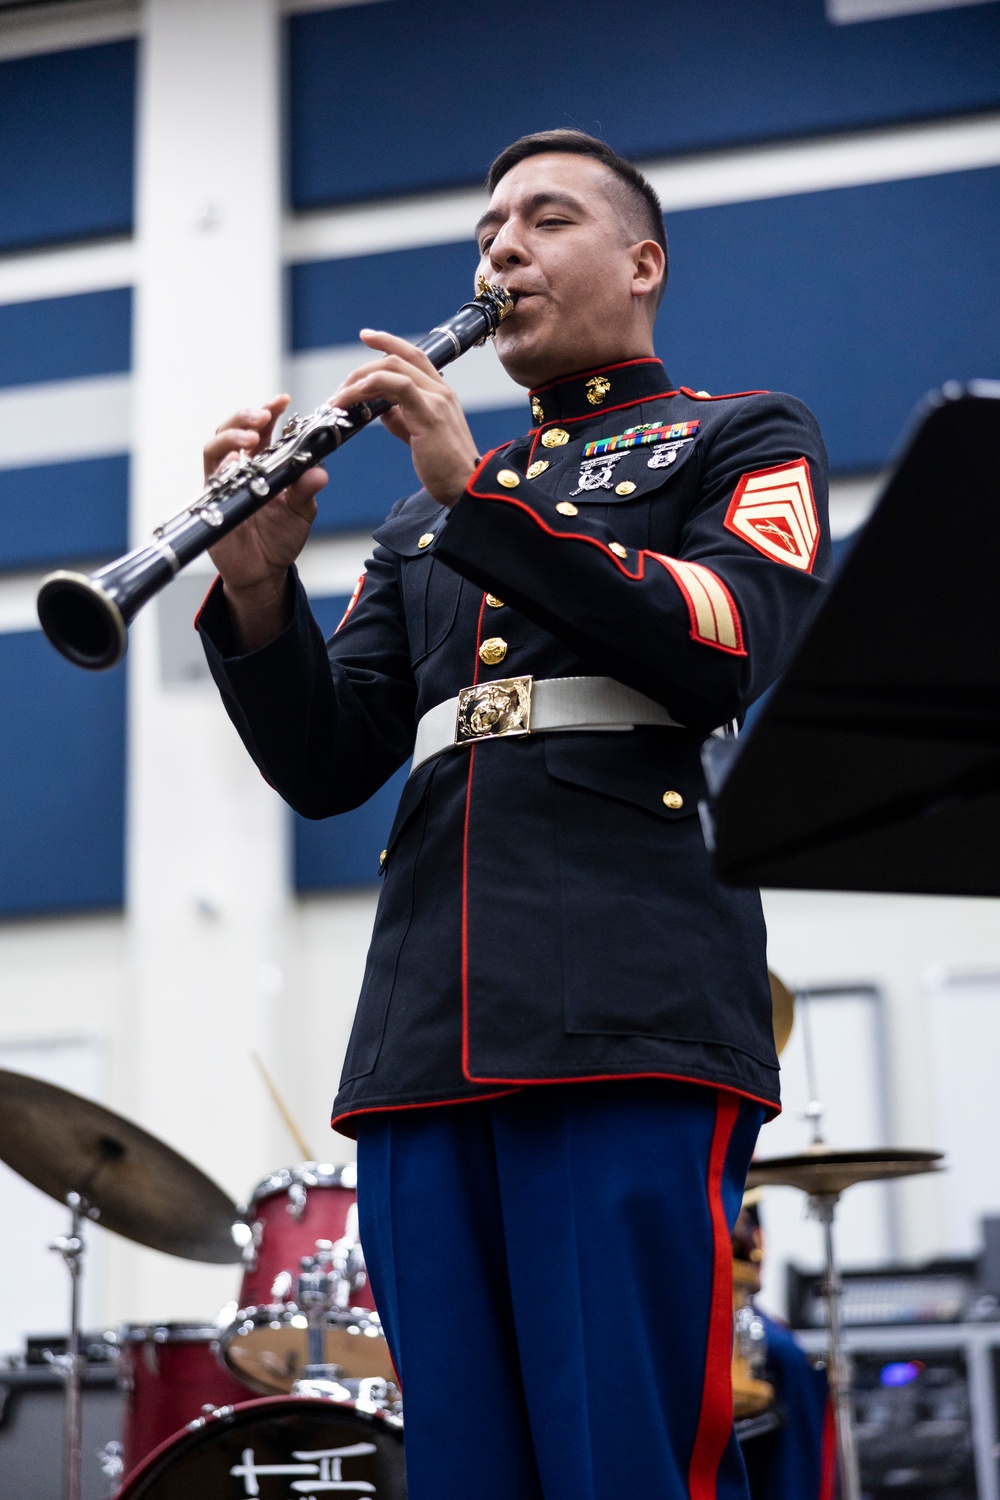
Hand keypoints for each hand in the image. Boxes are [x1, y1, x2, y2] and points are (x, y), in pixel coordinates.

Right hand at [203, 395, 328, 650]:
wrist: (263, 572)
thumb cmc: (280, 538)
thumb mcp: (301, 513)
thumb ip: (307, 491)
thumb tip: (320, 472)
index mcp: (264, 464)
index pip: (262, 428)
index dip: (269, 410)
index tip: (282, 400)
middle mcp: (241, 468)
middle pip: (234, 429)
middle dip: (247, 416)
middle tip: (264, 415)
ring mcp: (223, 483)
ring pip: (216, 447)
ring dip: (231, 436)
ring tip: (250, 437)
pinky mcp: (211, 500)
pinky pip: (210, 477)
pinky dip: (221, 466)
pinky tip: (235, 463)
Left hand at [332, 331, 478, 508]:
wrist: (466, 485)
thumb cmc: (445, 467)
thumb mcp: (418, 435)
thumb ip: (400, 417)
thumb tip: (379, 407)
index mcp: (440, 393)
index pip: (413, 355)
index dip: (388, 342)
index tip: (367, 336)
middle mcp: (440, 390)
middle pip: (397, 358)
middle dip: (361, 369)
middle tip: (340, 391)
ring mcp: (436, 399)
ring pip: (392, 368)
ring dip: (359, 379)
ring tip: (340, 399)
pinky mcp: (429, 414)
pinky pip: (398, 385)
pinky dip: (372, 385)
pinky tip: (355, 397)